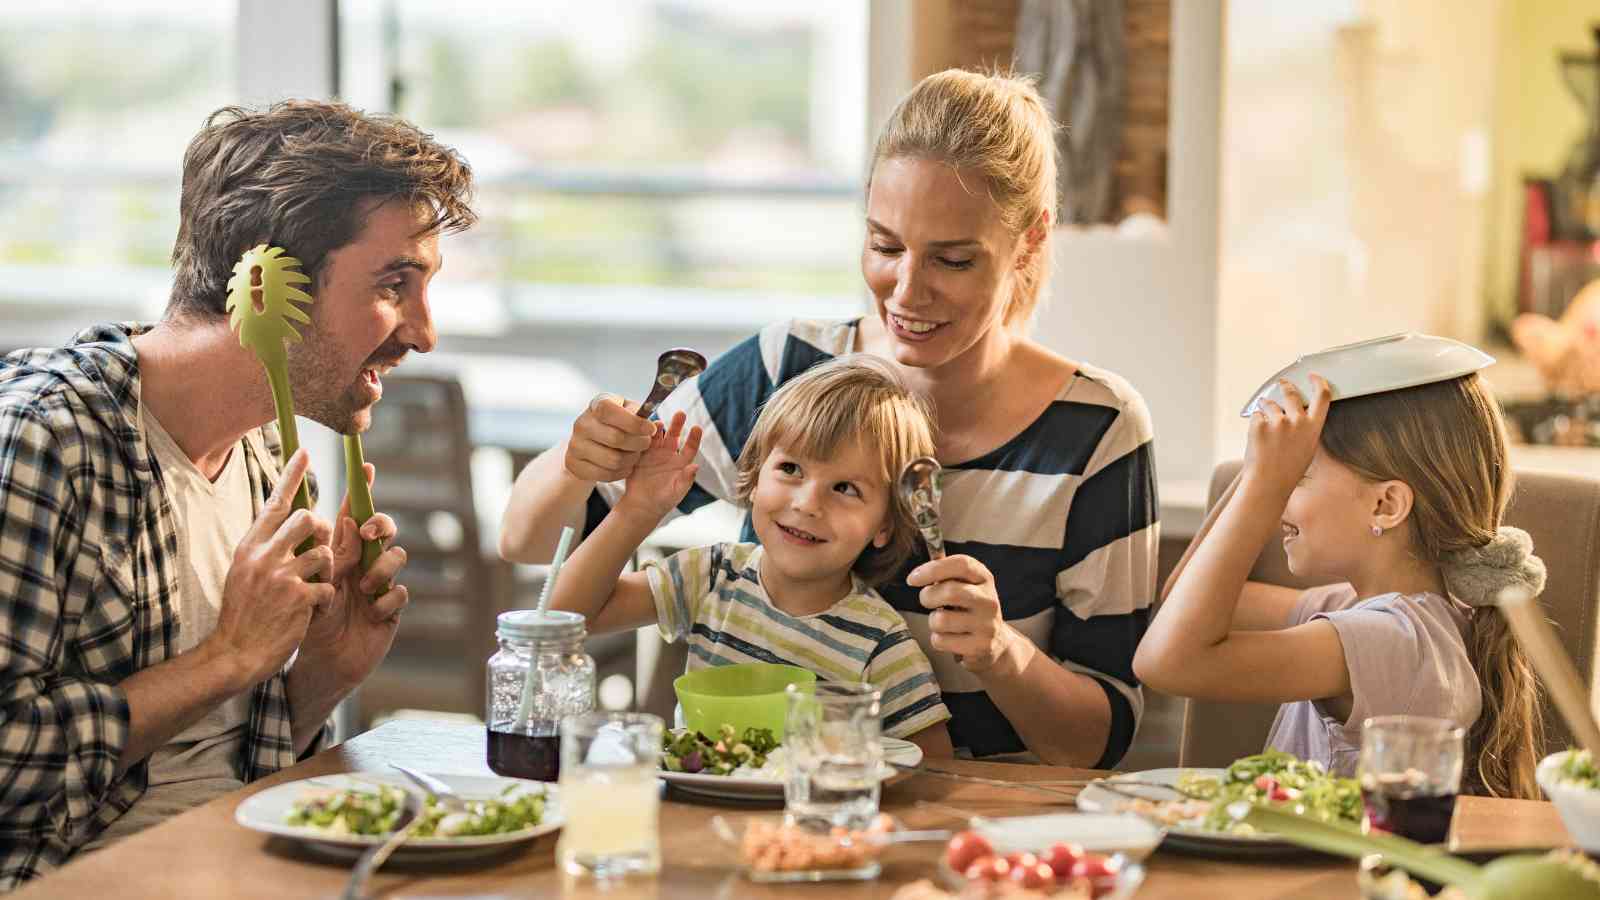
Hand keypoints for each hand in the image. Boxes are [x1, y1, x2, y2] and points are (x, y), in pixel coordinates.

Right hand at [208, 449, 336, 687]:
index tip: (304, 452)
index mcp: (250, 546)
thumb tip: (290, 520)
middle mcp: (264, 555)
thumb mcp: (243, 572)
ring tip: (311, 590)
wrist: (235, 653)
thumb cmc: (244, 613)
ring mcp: (280, 576)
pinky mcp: (298, 598)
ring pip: (325, 552)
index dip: (292, 476)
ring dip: (325, 573)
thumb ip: (266, 547)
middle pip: (308, 518)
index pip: (275, 502)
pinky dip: (325, 602)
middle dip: (322, 532)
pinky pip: (328, 587)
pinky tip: (310, 613)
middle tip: (316, 551)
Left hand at [296, 461, 408, 689]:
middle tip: (365, 533)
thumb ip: (327, 555)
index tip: (365, 467)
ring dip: (381, 568)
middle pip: (384, 530)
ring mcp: (380, 586)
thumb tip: (340, 521)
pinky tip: (371, 613)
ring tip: (363, 588)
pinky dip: (386, 600)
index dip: (361, 491)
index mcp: (342, 554)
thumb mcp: (311, 583)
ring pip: (397, 558)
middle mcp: (364, 564)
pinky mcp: (391, 610)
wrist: (319, 663)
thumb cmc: (308, 622)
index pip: (353, 516)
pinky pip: (399, 593)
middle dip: (380, 524)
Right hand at [564, 393, 657, 482]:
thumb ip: (641, 415)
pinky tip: (625, 464)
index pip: (611, 412)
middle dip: (638, 444)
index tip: (651, 429)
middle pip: (616, 439)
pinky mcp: (573, 464)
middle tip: (645, 444)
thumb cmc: (618, 421)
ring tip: (635, 454)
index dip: (634, 422)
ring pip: (613, 460)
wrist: (592, 438)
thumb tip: (656, 425)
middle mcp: (582, 423)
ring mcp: (574, 445)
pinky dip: (621, 472)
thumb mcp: (629, 411)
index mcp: (597, 405)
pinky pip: (605, 475)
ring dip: (632, 459)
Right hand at [616, 411, 702, 521]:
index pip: (690, 446)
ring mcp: (653, 453)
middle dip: (677, 424)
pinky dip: (642, 436)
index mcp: (681, 462)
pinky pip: (641, 442)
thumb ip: (686, 479)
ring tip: (657, 423)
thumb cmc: (663, 501)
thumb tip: (695, 467)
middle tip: (680, 413)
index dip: (694, 437)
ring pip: (657, 436)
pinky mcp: (639, 455)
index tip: (696, 427)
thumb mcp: (677, 492)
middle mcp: (668, 454)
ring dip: (657, 428)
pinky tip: (641, 430)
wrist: (641, 506)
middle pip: (674, 435)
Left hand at [908, 555, 1012, 672]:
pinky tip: (949, 638)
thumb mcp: (965, 586)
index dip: (933, 569)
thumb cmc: (970, 609)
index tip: (913, 579)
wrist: (996, 642)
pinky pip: (941, 641)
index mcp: (984, 578)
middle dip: (928, 597)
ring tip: (942, 622)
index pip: (961, 564)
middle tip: (927, 601)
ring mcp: (987, 625)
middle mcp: (989, 600)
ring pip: (941, 620)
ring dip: (933, 622)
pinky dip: (938, 639)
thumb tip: (921, 567)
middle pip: (950, 592)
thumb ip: (946, 574)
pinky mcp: (980, 646)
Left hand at [1244, 374, 1330, 494]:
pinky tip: (1257, 438)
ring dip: (1266, 408)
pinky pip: (1256, 416)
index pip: (1322, 397)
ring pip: (1269, 404)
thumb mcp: (1307, 447)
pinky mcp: (1260, 424)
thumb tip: (1298, 413)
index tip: (1313, 376)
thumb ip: (1305, 428)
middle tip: (1281, 383)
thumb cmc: (1288, 470)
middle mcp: (1297, 421)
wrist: (1269, 482)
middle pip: (1291, 393)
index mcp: (1313, 427)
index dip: (1318, 382)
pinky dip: (1255, 423)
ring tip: (1265, 428)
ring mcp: (1278, 421)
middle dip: (1285, 386)